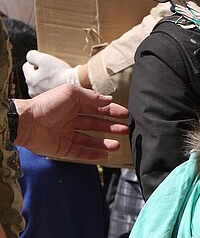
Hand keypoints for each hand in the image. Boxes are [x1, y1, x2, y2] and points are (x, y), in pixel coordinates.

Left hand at [14, 83, 128, 160]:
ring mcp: (67, 135)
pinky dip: (92, 154)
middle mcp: (71, 120)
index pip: (97, 108)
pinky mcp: (62, 148)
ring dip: (105, 142)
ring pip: (90, 139)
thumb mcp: (71, 93)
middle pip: (96, 124)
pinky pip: (80, 152)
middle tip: (126, 130)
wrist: (25, 123)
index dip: (112, 111)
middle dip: (111, 127)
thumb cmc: (46, 104)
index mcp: (74, 105)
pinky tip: (104, 154)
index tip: (125, 114)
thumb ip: (91, 97)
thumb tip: (108, 100)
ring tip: (118, 144)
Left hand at [23, 50, 79, 96]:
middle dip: (40, 71)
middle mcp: (32, 89)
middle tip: (51, 69)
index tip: (45, 63)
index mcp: (30, 79)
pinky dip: (51, 86)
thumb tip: (29, 57)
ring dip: (45, 79)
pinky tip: (58, 83)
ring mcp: (40, 95)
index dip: (35, 62)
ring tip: (56, 76)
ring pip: (39, 83)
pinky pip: (46, 89)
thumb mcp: (45, 59)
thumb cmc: (61, 72)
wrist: (75, 83)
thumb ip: (32, 56)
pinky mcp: (49, 99)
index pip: (26, 66)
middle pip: (33, 75)